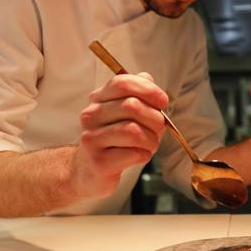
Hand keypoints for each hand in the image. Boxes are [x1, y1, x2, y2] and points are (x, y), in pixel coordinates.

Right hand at [75, 72, 167, 197]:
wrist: (87, 171)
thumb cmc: (113, 140)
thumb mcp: (122, 113)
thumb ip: (136, 93)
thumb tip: (148, 79)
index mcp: (98, 99)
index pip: (122, 83)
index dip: (148, 90)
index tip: (163, 102)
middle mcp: (91, 116)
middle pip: (132, 106)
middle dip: (155, 119)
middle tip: (158, 129)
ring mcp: (92, 139)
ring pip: (134, 131)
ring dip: (152, 139)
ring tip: (150, 144)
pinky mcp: (99, 162)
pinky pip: (134, 153)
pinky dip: (145, 155)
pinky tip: (139, 155)